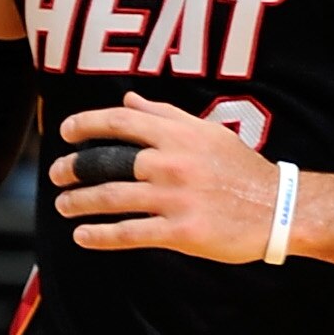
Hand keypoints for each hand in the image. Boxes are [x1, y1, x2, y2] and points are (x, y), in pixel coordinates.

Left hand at [51, 96, 279, 262]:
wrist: (278, 209)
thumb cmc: (241, 169)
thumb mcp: (207, 132)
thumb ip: (166, 115)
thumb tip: (130, 97)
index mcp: (177, 136)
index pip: (120, 121)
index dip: (86, 124)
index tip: (65, 132)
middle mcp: (171, 163)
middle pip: (107, 161)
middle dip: (74, 168)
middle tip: (56, 175)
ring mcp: (174, 198)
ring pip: (111, 198)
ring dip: (79, 202)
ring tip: (63, 206)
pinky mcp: (179, 230)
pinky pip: (129, 233)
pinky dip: (100, 235)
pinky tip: (82, 236)